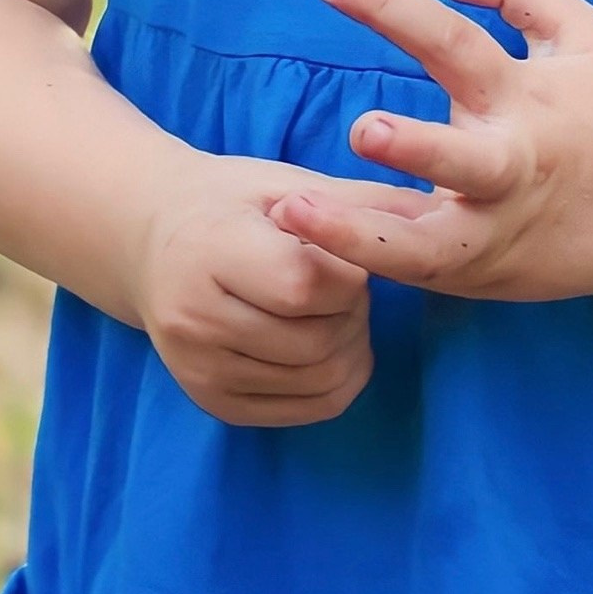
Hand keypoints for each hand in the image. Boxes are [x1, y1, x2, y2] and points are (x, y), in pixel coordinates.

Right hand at [133, 155, 424, 425]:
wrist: (153, 240)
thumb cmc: (232, 203)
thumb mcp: (289, 184)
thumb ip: (361, 200)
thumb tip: (439, 212)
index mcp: (210, 250)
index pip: (306, 285)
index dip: (346, 271)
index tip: (340, 248)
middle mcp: (195, 319)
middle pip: (318, 339)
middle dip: (353, 310)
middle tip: (342, 280)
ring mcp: (199, 370)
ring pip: (319, 378)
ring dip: (349, 344)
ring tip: (330, 307)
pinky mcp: (213, 403)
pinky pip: (306, 409)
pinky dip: (335, 378)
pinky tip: (324, 340)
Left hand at [269, 0, 592, 302]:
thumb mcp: (582, 29)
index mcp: (528, 96)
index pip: (454, 41)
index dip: (393, 6)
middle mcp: (511, 166)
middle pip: (459, 158)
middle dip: (415, 147)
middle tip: (364, 128)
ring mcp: (497, 230)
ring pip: (426, 244)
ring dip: (358, 232)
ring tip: (294, 213)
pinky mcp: (485, 274)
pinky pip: (419, 273)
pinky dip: (367, 260)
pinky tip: (305, 241)